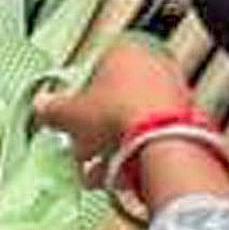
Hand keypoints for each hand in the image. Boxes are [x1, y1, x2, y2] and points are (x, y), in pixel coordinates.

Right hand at [32, 37, 193, 173]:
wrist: (162, 140)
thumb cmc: (117, 114)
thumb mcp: (71, 114)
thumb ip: (53, 109)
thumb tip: (42, 107)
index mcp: (124, 51)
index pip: (93, 71)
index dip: (77, 100)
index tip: (69, 121)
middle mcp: (152, 65)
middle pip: (114, 99)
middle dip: (94, 130)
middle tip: (80, 150)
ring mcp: (172, 91)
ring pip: (132, 121)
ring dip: (111, 148)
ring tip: (95, 174)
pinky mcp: (186, 119)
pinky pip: (152, 136)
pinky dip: (135, 154)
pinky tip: (118, 178)